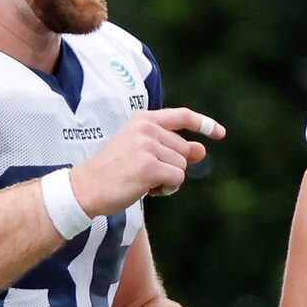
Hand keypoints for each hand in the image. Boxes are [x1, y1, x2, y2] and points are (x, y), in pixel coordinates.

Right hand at [70, 108, 221, 215]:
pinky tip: (147, 190)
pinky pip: (177, 179)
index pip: (181, 116)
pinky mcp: (149, 166)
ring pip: (182, 165)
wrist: (86, 188)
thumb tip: (202, 150)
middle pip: (185, 149)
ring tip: (143, 182)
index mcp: (143, 120)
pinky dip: (167, 189)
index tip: (220, 133)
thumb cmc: (113, 172)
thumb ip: (173, 150)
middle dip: (174, 166)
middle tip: (147, 175)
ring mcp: (148, 146)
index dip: (204, 124)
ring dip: (169, 180)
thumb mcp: (144, 155)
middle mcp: (146, 128)